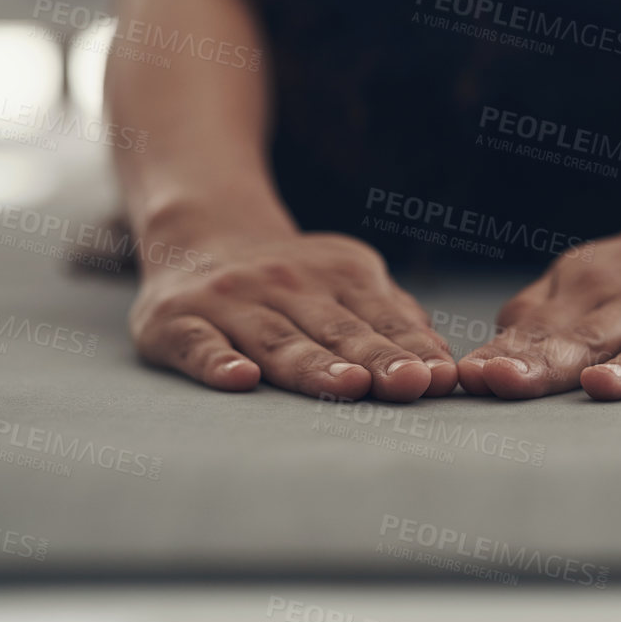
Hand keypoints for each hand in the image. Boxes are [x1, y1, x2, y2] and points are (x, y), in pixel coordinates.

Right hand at [129, 231, 458, 400]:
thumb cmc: (291, 280)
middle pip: (336, 331)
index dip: (413, 349)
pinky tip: (240, 379)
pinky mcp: (177, 321)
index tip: (442, 378)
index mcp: (339, 275)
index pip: (381, 319)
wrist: (196, 234)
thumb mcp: (346, 280)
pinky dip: (218, 361)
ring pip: (278, 340)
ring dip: (314, 366)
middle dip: (376, 360)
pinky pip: (199, 343)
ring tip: (349, 387)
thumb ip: (391, 317)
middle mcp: (286, 284)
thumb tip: (443, 360)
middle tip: (410, 385)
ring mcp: (231, 301)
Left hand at [456, 219, 620, 400]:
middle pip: (594, 338)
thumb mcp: (582, 282)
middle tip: (507, 383)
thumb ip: (537, 317)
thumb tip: (484, 358)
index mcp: (596, 289)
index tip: (477, 377)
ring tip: (603, 387)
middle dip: (550, 363)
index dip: (512, 355)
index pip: (548, 331)